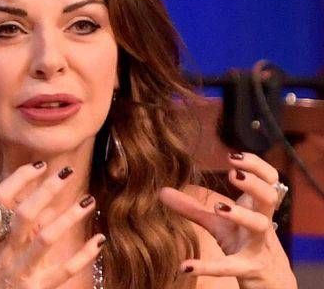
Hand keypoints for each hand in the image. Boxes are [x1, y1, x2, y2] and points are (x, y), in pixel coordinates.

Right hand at [0, 162, 104, 288]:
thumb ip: (20, 230)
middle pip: (24, 214)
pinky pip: (64, 270)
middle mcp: (6, 251)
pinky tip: (100, 240)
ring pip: (46, 238)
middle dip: (47, 191)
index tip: (41, 165)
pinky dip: (84, 255)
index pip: (0, 198)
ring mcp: (21, 271)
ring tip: (89, 200)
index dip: (19, 179)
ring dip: (70, 217)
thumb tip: (51, 207)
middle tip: (67, 173)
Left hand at [159, 152, 296, 288]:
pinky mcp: (249, 269)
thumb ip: (192, 208)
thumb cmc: (244, 244)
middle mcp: (262, 223)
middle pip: (269, 198)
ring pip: (259, 226)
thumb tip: (161, 191)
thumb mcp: (217, 224)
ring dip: (241, 214)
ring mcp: (258, 246)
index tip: (233, 156)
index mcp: (256, 208)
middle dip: (254, 184)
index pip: (269, 179)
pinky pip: (231, 267)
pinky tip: (185, 266)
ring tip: (218, 207)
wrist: (272, 283)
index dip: (256, 165)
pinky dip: (208, 267)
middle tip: (232, 174)